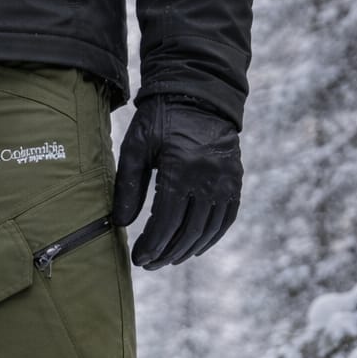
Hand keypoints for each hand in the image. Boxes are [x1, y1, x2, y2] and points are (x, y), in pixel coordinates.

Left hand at [112, 96, 242, 268]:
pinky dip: (210, 237)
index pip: (166, 222)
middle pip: (187, 231)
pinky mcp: (235, 180)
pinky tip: (193, 248)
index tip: (140, 259)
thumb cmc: (160, 120)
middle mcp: (208, 177)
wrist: (199, 94)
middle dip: (167, 253)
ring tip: (168, 259)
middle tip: (150, 264)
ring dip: (186, 250)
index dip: (153, 246)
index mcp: (181, 168)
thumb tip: (121, 224)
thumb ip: (128, 185)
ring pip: (207, 229)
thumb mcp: (137, 146)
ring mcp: (226, 180)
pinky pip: (226, 218)